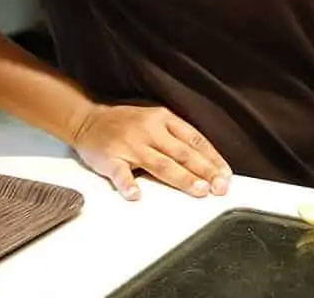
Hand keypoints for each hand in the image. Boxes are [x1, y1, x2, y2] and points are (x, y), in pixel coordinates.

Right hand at [69, 102, 230, 200]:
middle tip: (219, 187)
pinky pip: (120, 173)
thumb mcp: (155, 120)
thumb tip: (205, 162)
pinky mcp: (109, 158)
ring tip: (198, 190)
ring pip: (160, 164)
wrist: (87, 119)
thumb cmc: (126, 123)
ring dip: (181, 178)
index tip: (226, 175)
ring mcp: (130, 144)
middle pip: (182, 153)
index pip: (195, 140)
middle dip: (204, 171)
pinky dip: (128, 184)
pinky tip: (136, 195)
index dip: (213, 159)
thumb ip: (177, 138)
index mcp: (164, 119)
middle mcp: (150, 131)